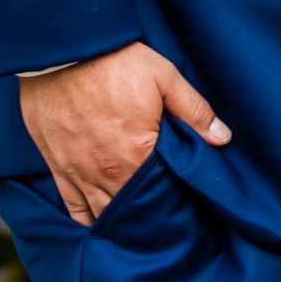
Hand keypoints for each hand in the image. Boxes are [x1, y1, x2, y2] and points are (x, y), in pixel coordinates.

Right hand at [18, 41, 230, 225]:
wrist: (63, 51)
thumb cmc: (115, 61)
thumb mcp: (164, 76)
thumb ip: (194, 111)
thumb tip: (223, 138)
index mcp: (135, 154)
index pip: (159, 195)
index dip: (172, 204)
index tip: (183, 210)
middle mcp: (105, 172)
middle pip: (130, 210)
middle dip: (146, 218)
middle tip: (163, 225)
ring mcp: (77, 172)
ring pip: (100, 213)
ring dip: (118, 223)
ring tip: (136, 230)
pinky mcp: (57, 166)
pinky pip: (71, 206)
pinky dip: (85, 219)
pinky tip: (99, 227)